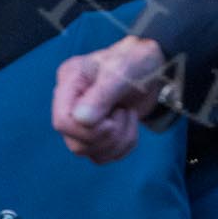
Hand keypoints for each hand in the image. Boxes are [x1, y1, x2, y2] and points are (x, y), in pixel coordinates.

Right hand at [51, 35, 165, 162]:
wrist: (155, 68)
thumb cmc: (137, 61)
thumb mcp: (124, 71)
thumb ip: (101, 95)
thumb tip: (80, 120)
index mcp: (70, 81)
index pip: (62, 121)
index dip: (88, 128)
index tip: (113, 114)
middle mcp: (70, 103)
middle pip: (76, 144)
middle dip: (109, 134)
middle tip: (123, 111)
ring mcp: (81, 120)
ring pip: (90, 153)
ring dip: (119, 139)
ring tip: (128, 113)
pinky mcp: (95, 134)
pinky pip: (103, 156)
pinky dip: (124, 145)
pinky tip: (130, 122)